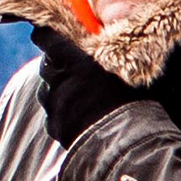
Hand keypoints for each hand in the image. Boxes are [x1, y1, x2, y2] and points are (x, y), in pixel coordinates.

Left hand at [29, 25, 147, 143]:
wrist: (128, 144)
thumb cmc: (134, 104)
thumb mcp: (127, 72)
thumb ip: (108, 58)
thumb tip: (110, 45)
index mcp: (75, 61)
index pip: (46, 37)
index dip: (47, 36)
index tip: (51, 37)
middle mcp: (59, 80)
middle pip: (47, 65)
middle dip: (58, 67)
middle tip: (77, 74)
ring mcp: (54, 104)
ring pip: (48, 92)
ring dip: (60, 93)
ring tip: (82, 102)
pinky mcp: (54, 126)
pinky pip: (54, 116)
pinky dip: (64, 117)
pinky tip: (83, 122)